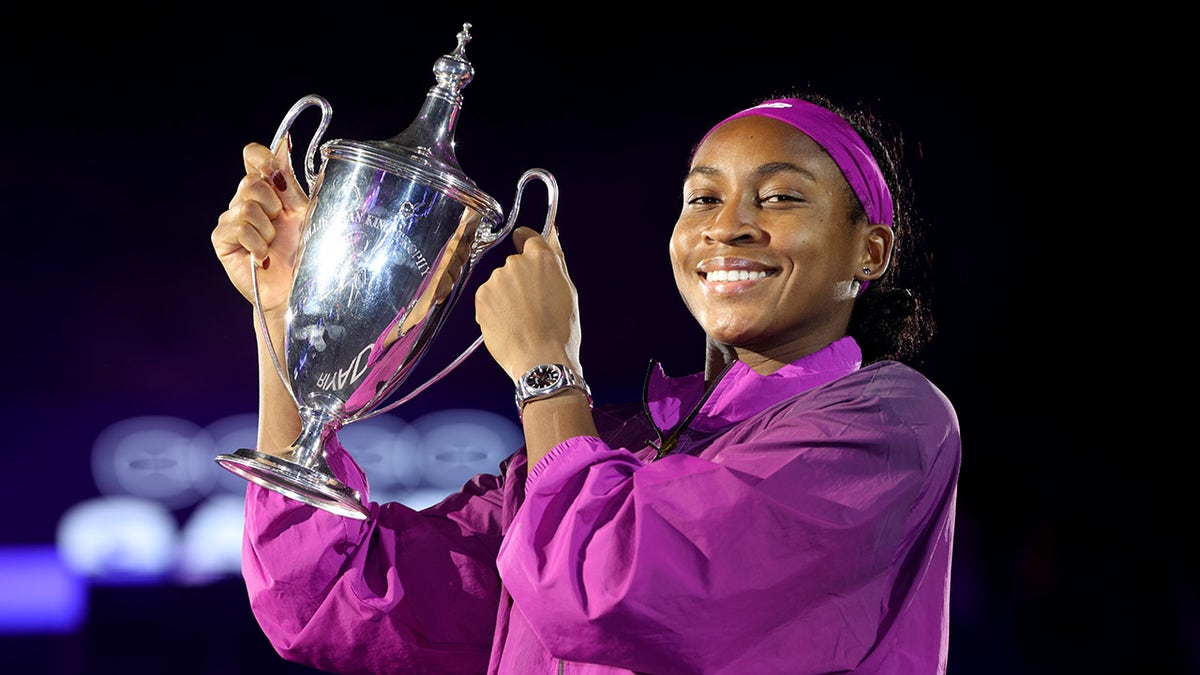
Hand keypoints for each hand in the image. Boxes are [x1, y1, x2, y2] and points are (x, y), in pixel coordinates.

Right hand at [210, 136, 307, 315]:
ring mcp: (231, 219)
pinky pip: (238, 228)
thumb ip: (290, 182)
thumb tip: (284, 143)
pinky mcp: (222, 239)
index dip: (263, 158)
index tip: (278, 176)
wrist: (295, 288)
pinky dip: (257, 244)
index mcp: (266, 189)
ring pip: (246, 207)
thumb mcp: (303, 212)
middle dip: (274, 205)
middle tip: (281, 225)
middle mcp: (245, 200)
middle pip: (251, 182)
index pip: (252, 155)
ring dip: (267, 230)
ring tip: (273, 245)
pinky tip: (263, 258)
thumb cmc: (303, 252)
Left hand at [475, 225, 582, 381]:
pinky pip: (488, 297)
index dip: (527, 246)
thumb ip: (556, 260)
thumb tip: (552, 234)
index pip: (527, 237)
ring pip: (500, 282)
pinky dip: (495, 308)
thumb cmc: (561, 330)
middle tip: (533, 305)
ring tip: (521, 319)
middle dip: (521, 280)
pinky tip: (508, 324)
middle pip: (514, 264)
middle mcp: (516, 263)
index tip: (528, 258)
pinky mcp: (482, 297)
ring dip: (507, 295)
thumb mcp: (568, 290)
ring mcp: (497, 280)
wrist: (540, 359)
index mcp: (542, 259)